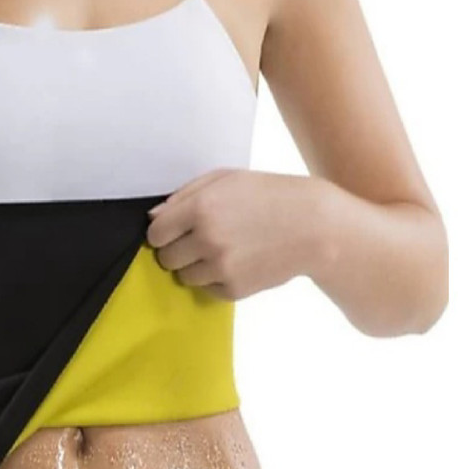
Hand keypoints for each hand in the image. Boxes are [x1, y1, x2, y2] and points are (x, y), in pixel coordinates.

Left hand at [145, 168, 324, 300]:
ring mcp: (221, 267)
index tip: (174, 230)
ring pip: (183, 277)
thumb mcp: (225, 179)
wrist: (314, 226)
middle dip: (177, 250)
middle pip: (165, 258)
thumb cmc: (268, 195)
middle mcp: (207, 240)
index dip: (163, 232)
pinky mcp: (234, 289)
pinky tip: (237, 262)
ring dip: (195, 266)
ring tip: (222, 250)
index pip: (155, 233)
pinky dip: (215, 279)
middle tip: (199, 240)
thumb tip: (153, 217)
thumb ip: (183, 195)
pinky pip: (206, 289)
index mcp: (200, 208)